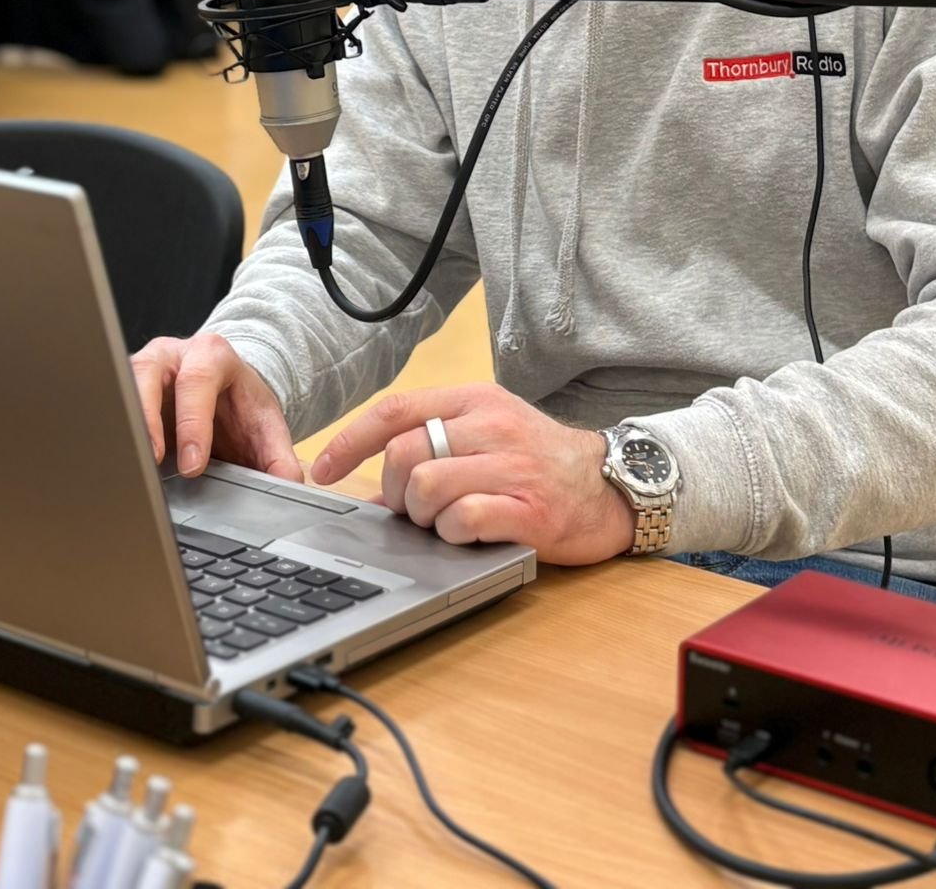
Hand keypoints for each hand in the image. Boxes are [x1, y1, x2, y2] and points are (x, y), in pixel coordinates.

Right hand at [129, 332, 302, 482]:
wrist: (227, 389)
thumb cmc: (240, 404)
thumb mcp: (265, 423)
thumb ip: (278, 454)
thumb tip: (289, 484)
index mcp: (211, 355)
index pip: (197, 382)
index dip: (192, 423)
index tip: (193, 466)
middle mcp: (173, 355)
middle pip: (149, 374)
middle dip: (149, 420)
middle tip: (154, 463)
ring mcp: (144, 368)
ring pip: (122, 385)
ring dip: (126, 425)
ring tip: (132, 464)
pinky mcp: (125, 387)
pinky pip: (112, 404)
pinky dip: (115, 431)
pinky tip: (119, 458)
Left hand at [309, 383, 635, 565]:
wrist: (612, 484)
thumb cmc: (539, 461)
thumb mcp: (488, 432)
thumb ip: (435, 446)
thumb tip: (370, 489)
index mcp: (475, 400)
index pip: (396, 410)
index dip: (350, 441)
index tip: (324, 470)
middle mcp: (492, 426)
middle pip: (405, 454)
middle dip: (395, 492)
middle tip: (413, 511)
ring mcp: (512, 467)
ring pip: (429, 487)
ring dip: (423, 517)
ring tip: (444, 524)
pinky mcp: (530, 510)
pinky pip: (465, 519)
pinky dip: (453, 534)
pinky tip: (467, 535)